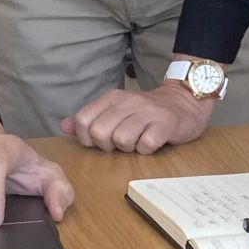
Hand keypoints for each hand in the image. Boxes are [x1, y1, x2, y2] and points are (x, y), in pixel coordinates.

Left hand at [60, 81, 210, 153]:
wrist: (184, 103)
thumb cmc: (146, 113)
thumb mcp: (115, 110)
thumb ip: (89, 118)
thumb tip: (64, 126)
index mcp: (112, 98)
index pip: (83, 120)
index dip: (87, 138)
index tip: (101, 140)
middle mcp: (128, 101)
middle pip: (99, 133)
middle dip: (107, 145)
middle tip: (120, 143)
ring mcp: (147, 112)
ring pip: (121, 140)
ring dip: (128, 148)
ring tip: (137, 141)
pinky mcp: (165, 124)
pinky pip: (145, 145)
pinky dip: (146, 150)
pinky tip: (152, 142)